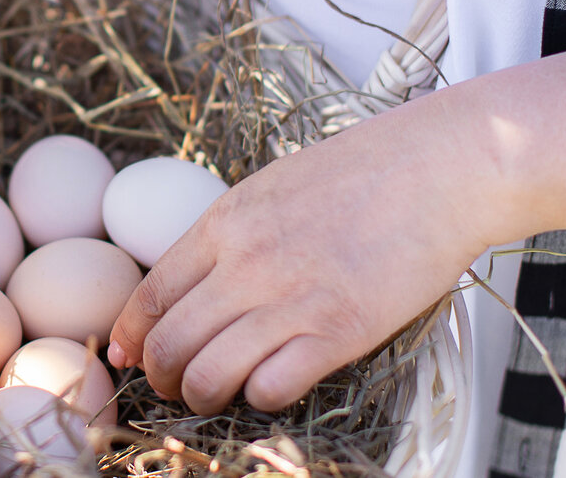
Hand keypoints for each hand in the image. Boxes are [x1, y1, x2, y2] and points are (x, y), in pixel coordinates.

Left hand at [107, 98, 489, 415]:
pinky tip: (272, 385)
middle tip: (169, 386)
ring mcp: (290, 299)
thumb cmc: (362, 171)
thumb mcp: (272, 186)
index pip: (150, 293)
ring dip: (201, 396)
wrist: (438, 167)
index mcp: (224, 223)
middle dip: (159, 376)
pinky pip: (271, 388)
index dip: (131, 335)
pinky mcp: (339, 332)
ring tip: (213, 396)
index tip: (127, 355)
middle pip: (169, 342)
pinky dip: (261, 398)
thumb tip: (194, 277)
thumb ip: (230, 232)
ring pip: (209, 375)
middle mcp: (245, 264)